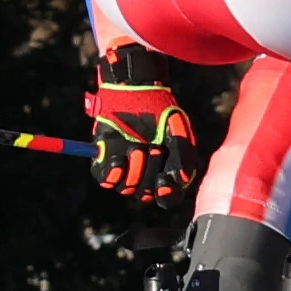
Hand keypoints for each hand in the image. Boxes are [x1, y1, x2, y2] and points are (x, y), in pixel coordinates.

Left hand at [85, 55, 196, 205]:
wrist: (136, 92)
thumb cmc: (160, 111)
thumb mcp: (179, 130)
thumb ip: (184, 155)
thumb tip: (181, 180)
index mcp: (166, 173)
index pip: (167, 198)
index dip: (166, 194)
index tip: (163, 180)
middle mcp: (145, 176)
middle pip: (146, 193)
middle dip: (149, 172)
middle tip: (154, 148)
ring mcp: (125, 170)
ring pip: (127, 188)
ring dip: (133, 169)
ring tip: (137, 146)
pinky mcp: (106, 162)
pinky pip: (107, 180)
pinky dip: (113, 173)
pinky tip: (118, 159)